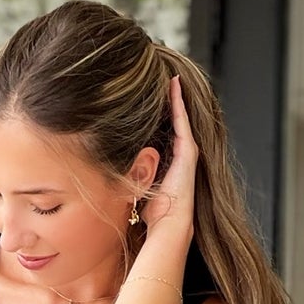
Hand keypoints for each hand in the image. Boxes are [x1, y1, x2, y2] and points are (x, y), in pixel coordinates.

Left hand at [146, 74, 197, 229]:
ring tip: (173, 78)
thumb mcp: (140, 190)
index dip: (163, 116)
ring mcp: (188, 153)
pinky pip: (182, 121)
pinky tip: (174, 85)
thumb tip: (115, 175)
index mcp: (172, 165)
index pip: (167, 134)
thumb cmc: (154, 215)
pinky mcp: (188, 152)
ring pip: (182, 118)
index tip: (156, 99)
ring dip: (177, 97)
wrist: (168, 225)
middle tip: (169, 79)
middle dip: (174, 103)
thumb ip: (134, 179)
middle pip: (177, 123)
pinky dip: (179, 103)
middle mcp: (183, 157)